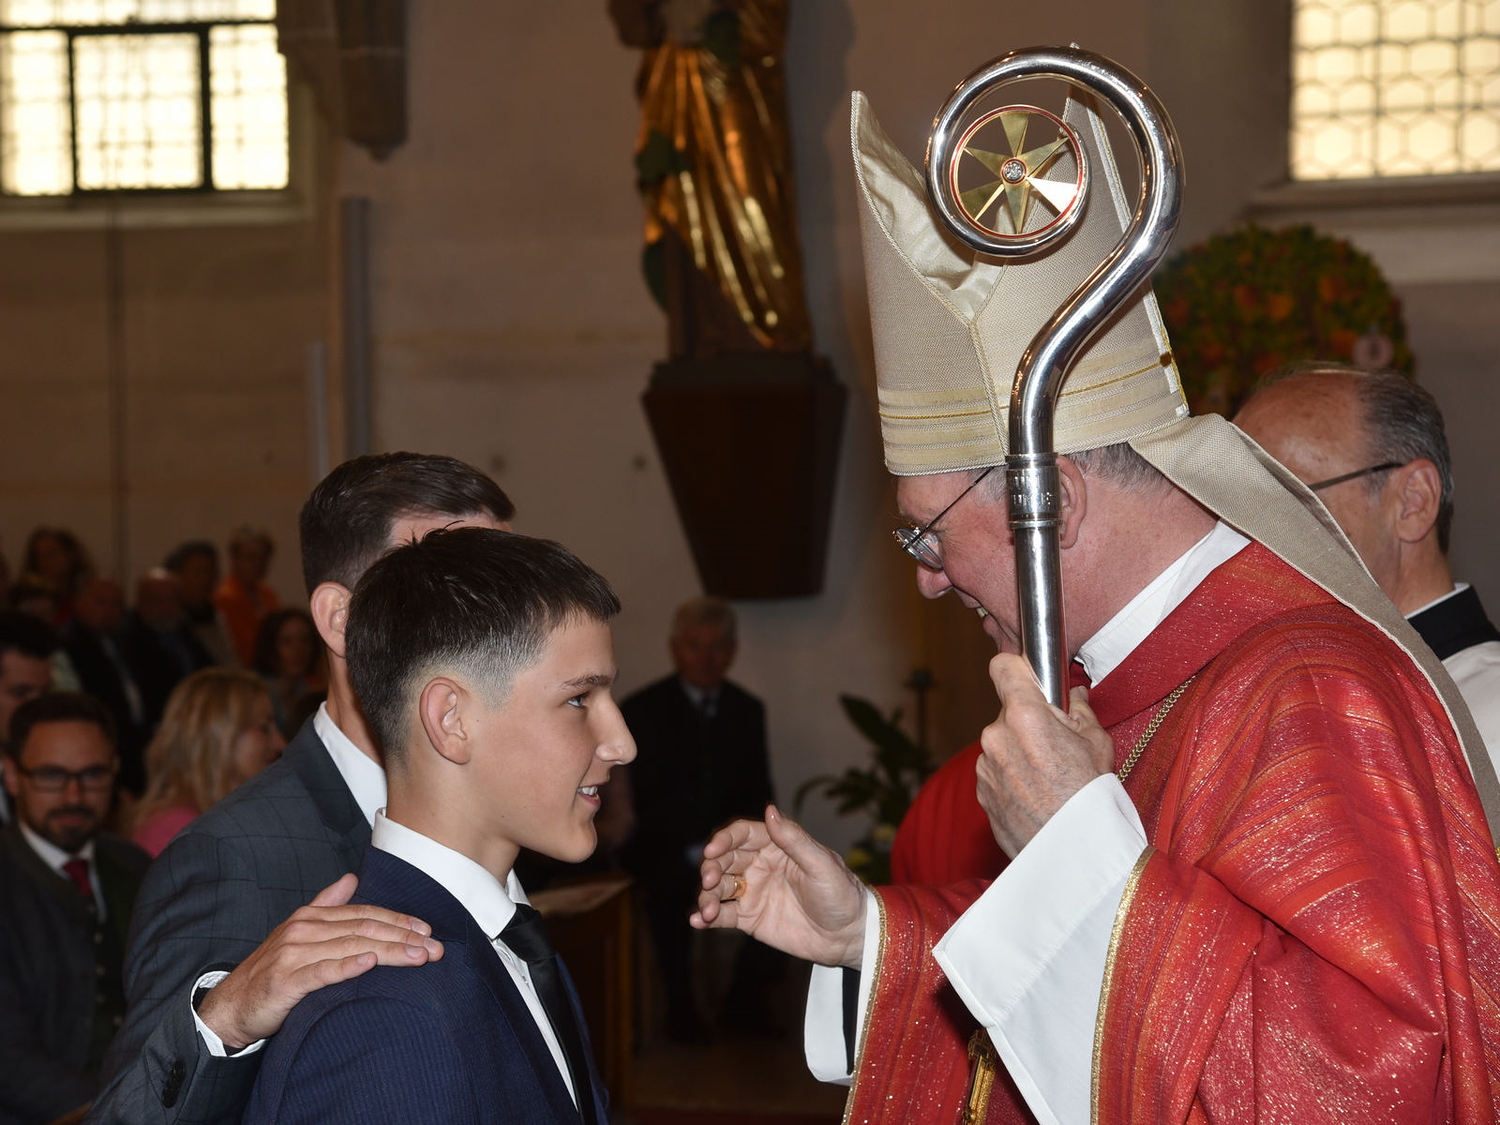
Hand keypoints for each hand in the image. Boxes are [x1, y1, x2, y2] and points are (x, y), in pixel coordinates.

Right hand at [196, 873, 443, 1048]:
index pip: (365, 914)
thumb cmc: (271, 972)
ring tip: (418, 957)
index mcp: (311, 917)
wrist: (230, 1007)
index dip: (398, 920)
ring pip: (351, 947)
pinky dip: (348, 966)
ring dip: (389, 952)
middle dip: (404, 937)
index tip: (427, 930)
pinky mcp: (285, 980)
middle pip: (364, 929)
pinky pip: (322, 971)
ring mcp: (293, 954)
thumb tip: (351, 879)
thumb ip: (326, 905)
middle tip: (435, 948)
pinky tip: (370, 964)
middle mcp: (303, 930)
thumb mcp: (298, 934)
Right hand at [690, 804, 867, 968]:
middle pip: (724, 859)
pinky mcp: (749, 917)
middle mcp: (759, 865)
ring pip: (718, 887)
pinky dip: (707, 917)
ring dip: (707, 895)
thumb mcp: (822, 865)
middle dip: (711, 867)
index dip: (724, 839)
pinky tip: (697, 921)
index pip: (741, 834)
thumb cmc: (841, 894)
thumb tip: (770, 810)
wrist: (848, 935)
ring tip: (707, 910)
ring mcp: (752, 891)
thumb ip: (794, 840)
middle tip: (709, 880)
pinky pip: (723, 914)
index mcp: (776, 845)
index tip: (713, 849)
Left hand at [977, 653, 1114, 855]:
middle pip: (1008, 712)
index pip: (1002, 667)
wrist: (1075, 854)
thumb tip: (1072, 694)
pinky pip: (996, 773)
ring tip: (1049, 778)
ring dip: (1018, 752)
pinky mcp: (981, 793)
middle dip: (1027, 721)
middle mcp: (996, 736)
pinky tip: (1036, 797)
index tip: (1029, 677)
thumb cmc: (1091, 797)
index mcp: (1024, 715)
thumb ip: (1079, 711)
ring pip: (1001, 745)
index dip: (1017, 669)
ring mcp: (984, 766)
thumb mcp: (1097, 743)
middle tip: (1056, 745)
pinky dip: (1012, 779)